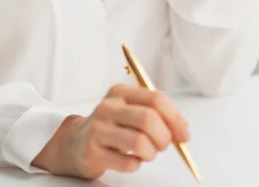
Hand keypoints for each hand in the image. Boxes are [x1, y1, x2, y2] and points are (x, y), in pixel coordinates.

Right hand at [32, 84, 189, 179]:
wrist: (74, 143)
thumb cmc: (110, 127)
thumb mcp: (129, 110)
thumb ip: (155, 114)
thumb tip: (182, 130)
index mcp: (121, 93)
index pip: (156, 99)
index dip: (175, 118)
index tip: (183, 133)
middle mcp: (109, 107)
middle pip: (148, 119)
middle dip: (164, 138)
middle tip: (163, 146)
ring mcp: (99, 129)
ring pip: (139, 143)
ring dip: (151, 153)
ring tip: (147, 154)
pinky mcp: (93, 152)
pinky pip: (127, 163)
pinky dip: (136, 165)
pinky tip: (130, 160)